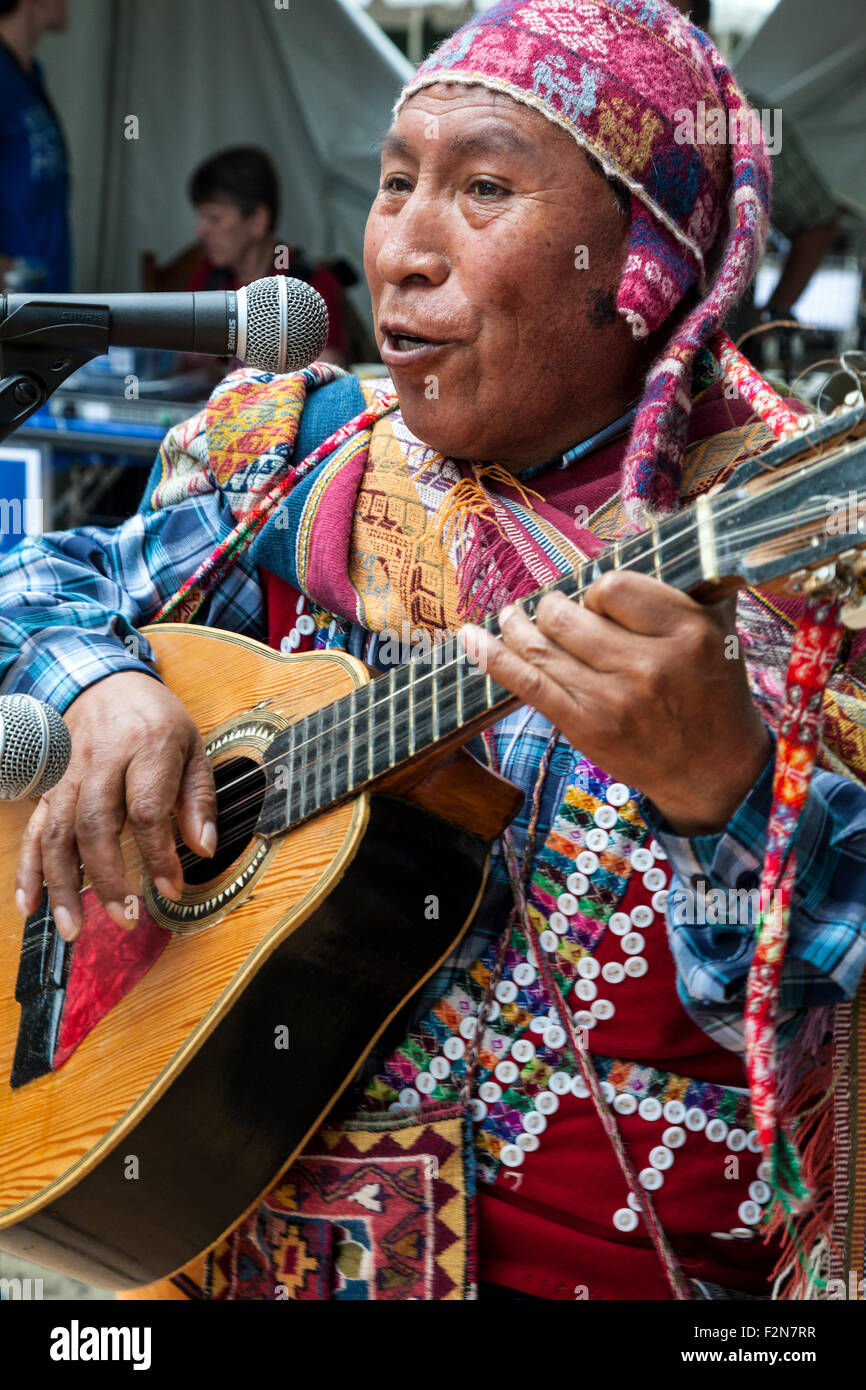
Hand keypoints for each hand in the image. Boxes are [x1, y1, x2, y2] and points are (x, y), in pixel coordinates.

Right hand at [15, 673, 217, 941]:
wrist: (105, 682)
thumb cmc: (156, 720)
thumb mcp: (193, 747)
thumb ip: (199, 799)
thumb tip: (205, 849)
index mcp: (146, 746)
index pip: (146, 809)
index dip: (158, 855)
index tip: (171, 890)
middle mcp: (101, 760)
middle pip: (95, 824)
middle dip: (107, 879)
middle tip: (125, 919)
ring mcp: (68, 774)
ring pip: (58, 832)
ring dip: (63, 885)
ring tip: (74, 929)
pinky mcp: (48, 787)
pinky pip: (34, 829)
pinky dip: (28, 869)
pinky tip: (30, 904)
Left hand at [460, 571, 770, 835]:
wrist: (717, 772)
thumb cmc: (715, 693)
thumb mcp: (721, 630)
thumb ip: (689, 583)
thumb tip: (648, 531)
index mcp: (685, 630)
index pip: (612, 586)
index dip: (597, 591)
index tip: (599, 601)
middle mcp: (648, 664)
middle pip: (568, 615)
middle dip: (553, 608)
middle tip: (554, 610)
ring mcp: (613, 699)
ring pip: (541, 646)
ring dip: (516, 626)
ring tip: (511, 616)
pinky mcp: (587, 727)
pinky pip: (529, 684)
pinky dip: (494, 657)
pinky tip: (472, 638)